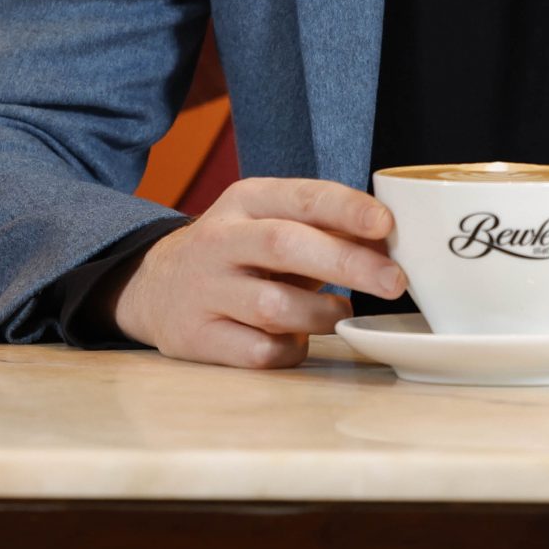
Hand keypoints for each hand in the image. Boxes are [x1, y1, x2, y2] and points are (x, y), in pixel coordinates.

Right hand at [101, 178, 407, 368]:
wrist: (154, 285)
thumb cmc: (238, 253)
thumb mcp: (269, 222)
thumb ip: (324, 229)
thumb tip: (390, 242)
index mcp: (245, 201)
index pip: (301, 197)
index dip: (346, 209)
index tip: (385, 225)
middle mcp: (220, 240)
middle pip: (285, 246)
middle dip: (346, 263)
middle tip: (394, 281)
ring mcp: (205, 290)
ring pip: (273, 306)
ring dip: (320, 314)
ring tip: (339, 313)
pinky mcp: (198, 337)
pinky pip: (259, 351)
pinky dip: (290, 349)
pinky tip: (296, 338)